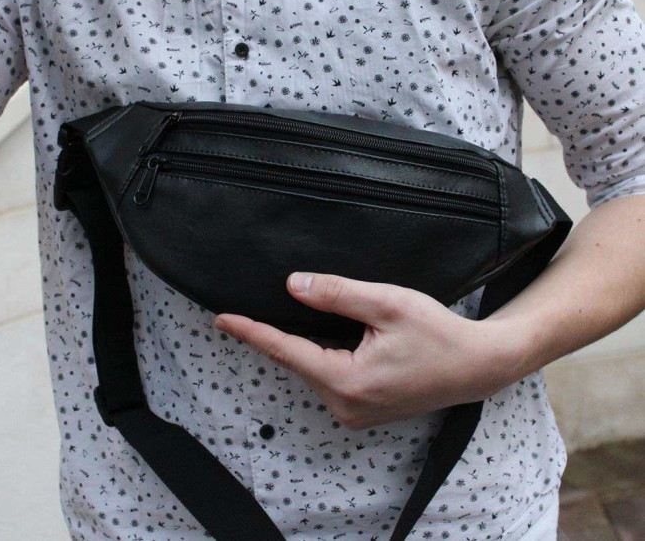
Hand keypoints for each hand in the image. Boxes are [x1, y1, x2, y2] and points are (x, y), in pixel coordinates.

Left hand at [214, 273, 527, 429]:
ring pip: (314, 369)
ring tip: (299, 316)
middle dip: (280, 333)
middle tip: (257, 308)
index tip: (222, 320)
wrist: (477, 365)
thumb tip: (294, 286)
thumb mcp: (387, 304)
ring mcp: (355, 412)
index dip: (252, 332)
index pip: (287, 351)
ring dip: (305, 343)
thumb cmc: (439, 333)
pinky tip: (328, 335)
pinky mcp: (364, 409)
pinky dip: (322, 354)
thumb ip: (338, 295)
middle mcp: (346, 405)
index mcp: (348, 381)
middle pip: (300, 361)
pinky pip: (330, 377)